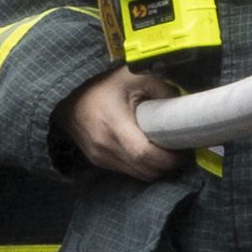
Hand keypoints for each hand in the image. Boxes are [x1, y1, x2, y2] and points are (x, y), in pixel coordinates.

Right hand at [63, 68, 184, 180]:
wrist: (67, 98)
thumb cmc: (102, 85)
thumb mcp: (133, 76)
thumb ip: (161, 89)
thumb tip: (183, 104)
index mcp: (114, 125)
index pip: (145, 154)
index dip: (169, 158)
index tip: (184, 150)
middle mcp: (105, 147)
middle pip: (145, 170)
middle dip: (167, 166)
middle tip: (181, 152)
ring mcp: (99, 157)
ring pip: (137, 174)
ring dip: (155, 168)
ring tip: (167, 152)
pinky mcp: (97, 160)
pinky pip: (126, 170)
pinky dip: (142, 166)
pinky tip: (150, 152)